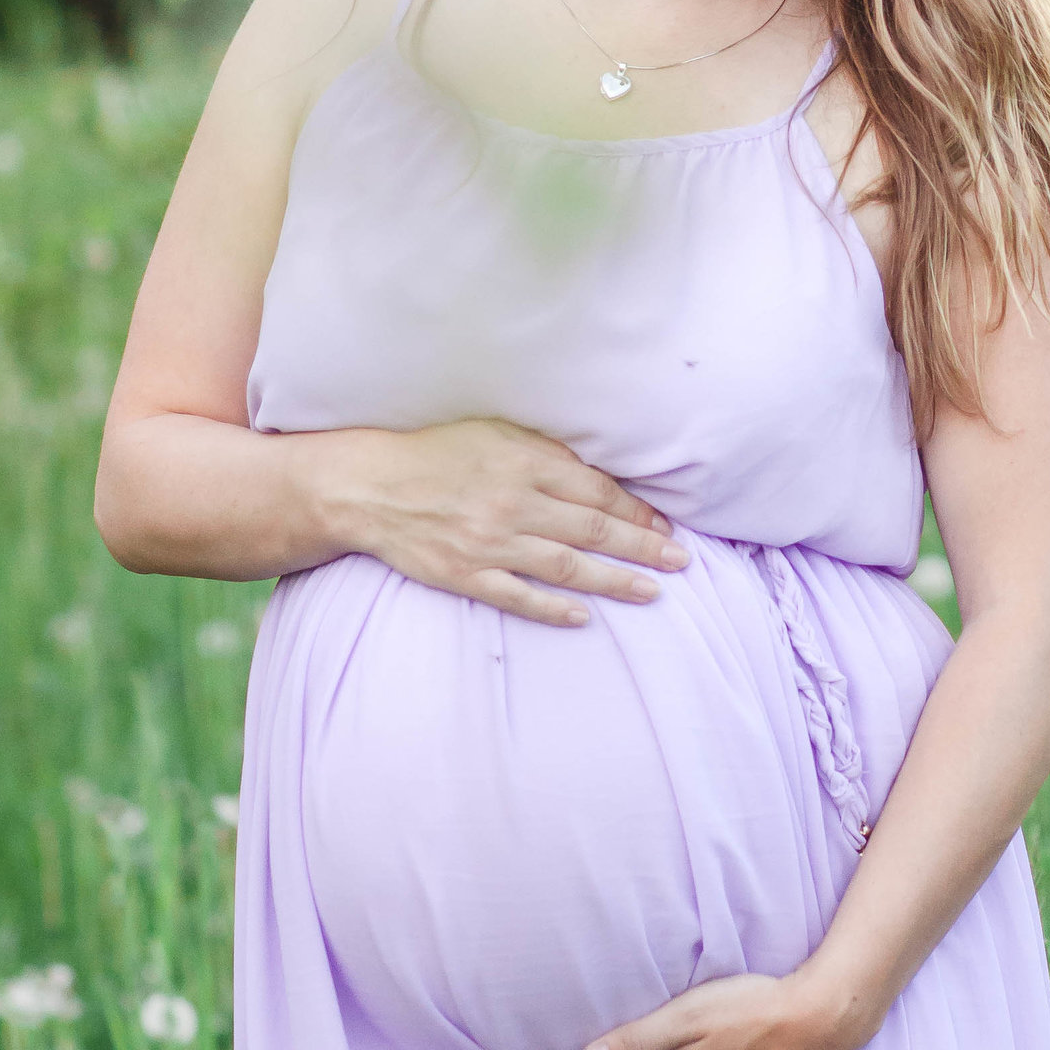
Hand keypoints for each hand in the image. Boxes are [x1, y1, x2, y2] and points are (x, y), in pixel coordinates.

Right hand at [324, 417, 689, 626]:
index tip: (664, 526)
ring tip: (651, 592)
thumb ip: (542, 451)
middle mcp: (513, 503)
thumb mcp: (492, 432)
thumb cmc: (434, 453)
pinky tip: (585, 617)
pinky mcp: (465, 574)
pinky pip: (518, 595)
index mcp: (523, 463)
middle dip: (642, 547)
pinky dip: (553, 608)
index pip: (596, 491)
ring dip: (614, 581)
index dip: (636, 511)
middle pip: (593, 529)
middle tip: (681, 562)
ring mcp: (489, 542)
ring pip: (566, 566)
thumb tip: (592, 472)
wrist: (368, 486)